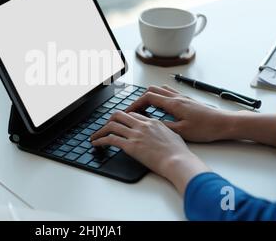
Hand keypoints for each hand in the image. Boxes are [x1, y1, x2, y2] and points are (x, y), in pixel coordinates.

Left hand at [90, 110, 209, 194]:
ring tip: (95, 136)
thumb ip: (164, 131)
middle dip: (110, 120)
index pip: (134, 115)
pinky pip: (110, 139)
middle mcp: (142, 125)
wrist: (178, 161)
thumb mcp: (174, 135)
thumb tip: (161, 133)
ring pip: (112, 125)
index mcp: (153, 122)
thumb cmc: (179, 153)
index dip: (125, 118)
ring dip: (101, 130)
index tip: (120, 123)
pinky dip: (100, 140)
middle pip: (120, 115)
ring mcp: (135, 135)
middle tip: (105, 126)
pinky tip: (96, 143)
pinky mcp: (130, 146)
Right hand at [125, 85, 234, 142]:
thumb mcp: (183, 131)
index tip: (128, 111)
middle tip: (135, 111)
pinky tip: (161, 108)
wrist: (225, 123)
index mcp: (174, 104)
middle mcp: (177, 97)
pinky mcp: (188, 100)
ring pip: (161, 90)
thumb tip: (150, 124)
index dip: (135, 104)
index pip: (148, 98)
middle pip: (152, 91)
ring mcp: (183, 97)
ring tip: (146, 109)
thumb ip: (165, 126)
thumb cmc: (206, 128)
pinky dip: (160, 97)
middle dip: (140, 100)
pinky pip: (169, 93)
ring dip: (150, 97)